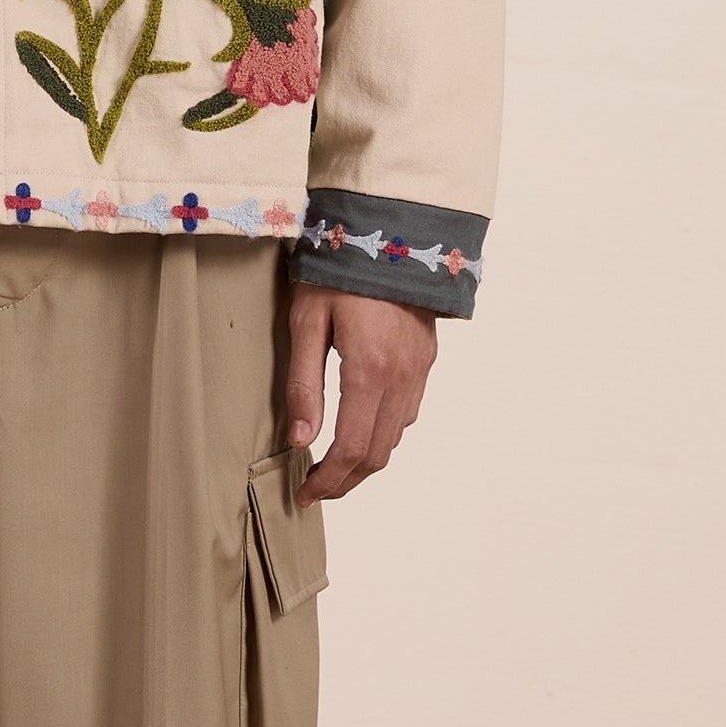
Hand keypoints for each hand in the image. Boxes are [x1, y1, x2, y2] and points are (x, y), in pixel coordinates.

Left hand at [284, 285, 436, 503]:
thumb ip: (303, 384)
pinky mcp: (425, 360)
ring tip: (332, 464)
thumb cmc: (339, 272)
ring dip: (364, 460)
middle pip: (377, 454)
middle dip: (345, 481)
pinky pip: (408, 412)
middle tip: (314, 488)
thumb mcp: (306, 322)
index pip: (350, 448)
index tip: (303, 493)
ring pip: (395, 438)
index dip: (326, 480)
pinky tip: (359, 427)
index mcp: (368, 370)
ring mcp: (418, 370)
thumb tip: (299, 439)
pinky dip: (383, 432)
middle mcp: (401, 377)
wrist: (391, 233)